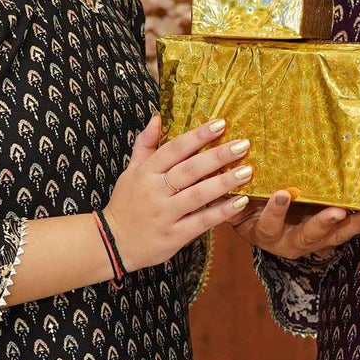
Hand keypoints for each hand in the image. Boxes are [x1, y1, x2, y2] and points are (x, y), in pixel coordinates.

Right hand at [105, 114, 254, 269]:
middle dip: (217, 156)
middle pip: (189, 170)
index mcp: (146, 172)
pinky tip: (240, 202)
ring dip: (224, 182)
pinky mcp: (173, 236)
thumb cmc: (126, 204)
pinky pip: (201, 222)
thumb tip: (157, 117)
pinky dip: (221, 212)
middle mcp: (155, 191)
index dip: (198, 136)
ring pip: (198, 195)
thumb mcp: (130, 172)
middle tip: (243, 145)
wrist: (112, 243)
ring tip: (247, 171)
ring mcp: (165, 214)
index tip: (221, 124)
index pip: (174, 149)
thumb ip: (145, 145)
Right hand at [233, 189, 359, 259]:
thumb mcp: (236, 203)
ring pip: (340, 234)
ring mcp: (318, 238)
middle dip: (324, 224)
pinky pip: (357, 225)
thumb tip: (219, 169)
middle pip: (310, 237)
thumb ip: (232, 193)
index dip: (275, 212)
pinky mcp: (336, 230)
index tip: (281, 194)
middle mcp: (295, 242)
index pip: (269, 226)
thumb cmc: (247, 207)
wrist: (263, 222)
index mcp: (268, 234)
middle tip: (337, 212)